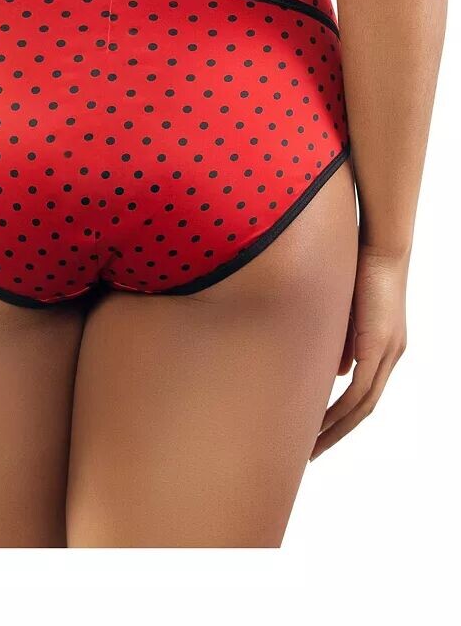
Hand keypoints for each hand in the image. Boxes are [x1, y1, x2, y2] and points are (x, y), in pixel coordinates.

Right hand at [311, 246, 407, 458]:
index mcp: (383, 347)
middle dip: (336, 433)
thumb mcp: (346, 312)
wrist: (380, 246)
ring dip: (335, 428)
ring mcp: (389, 352)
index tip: (315, 432)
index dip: (340, 417)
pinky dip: (340, 408)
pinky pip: (361, 388)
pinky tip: (320, 422)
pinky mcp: (380, 345)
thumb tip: (336, 373)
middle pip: (364, 408)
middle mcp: (391, 355)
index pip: (362, 394)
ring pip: (363, 405)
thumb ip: (343, 343)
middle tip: (310, 454)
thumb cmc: (360, 268)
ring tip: (310, 446)